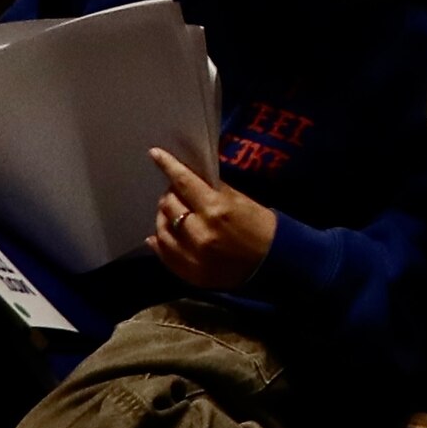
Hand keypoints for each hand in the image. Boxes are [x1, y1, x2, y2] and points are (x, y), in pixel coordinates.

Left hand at [147, 145, 275, 288]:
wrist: (271, 262)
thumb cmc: (259, 225)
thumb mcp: (240, 200)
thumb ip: (213, 190)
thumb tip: (190, 178)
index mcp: (216, 209)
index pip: (184, 183)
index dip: (168, 166)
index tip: (155, 153)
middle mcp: (200, 233)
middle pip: (169, 206)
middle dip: (170, 194)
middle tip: (176, 192)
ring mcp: (193, 256)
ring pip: (162, 231)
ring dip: (163, 217)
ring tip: (171, 213)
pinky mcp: (190, 273)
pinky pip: (164, 255)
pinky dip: (159, 242)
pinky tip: (157, 235)